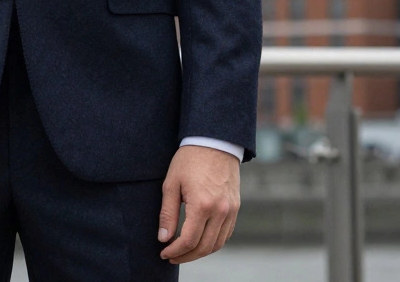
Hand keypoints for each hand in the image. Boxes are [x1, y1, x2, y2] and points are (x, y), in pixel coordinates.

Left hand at [157, 145, 240, 264]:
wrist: (214, 142)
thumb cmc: (189, 160)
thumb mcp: (171, 184)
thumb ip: (167, 214)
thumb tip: (164, 238)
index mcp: (202, 205)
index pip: (189, 240)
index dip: (175, 250)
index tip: (163, 253)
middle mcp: (220, 211)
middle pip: (204, 247)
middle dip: (186, 256)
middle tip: (171, 256)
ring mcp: (231, 210)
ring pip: (217, 244)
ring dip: (200, 252)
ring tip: (184, 252)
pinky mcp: (236, 207)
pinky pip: (226, 234)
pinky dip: (213, 242)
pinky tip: (200, 241)